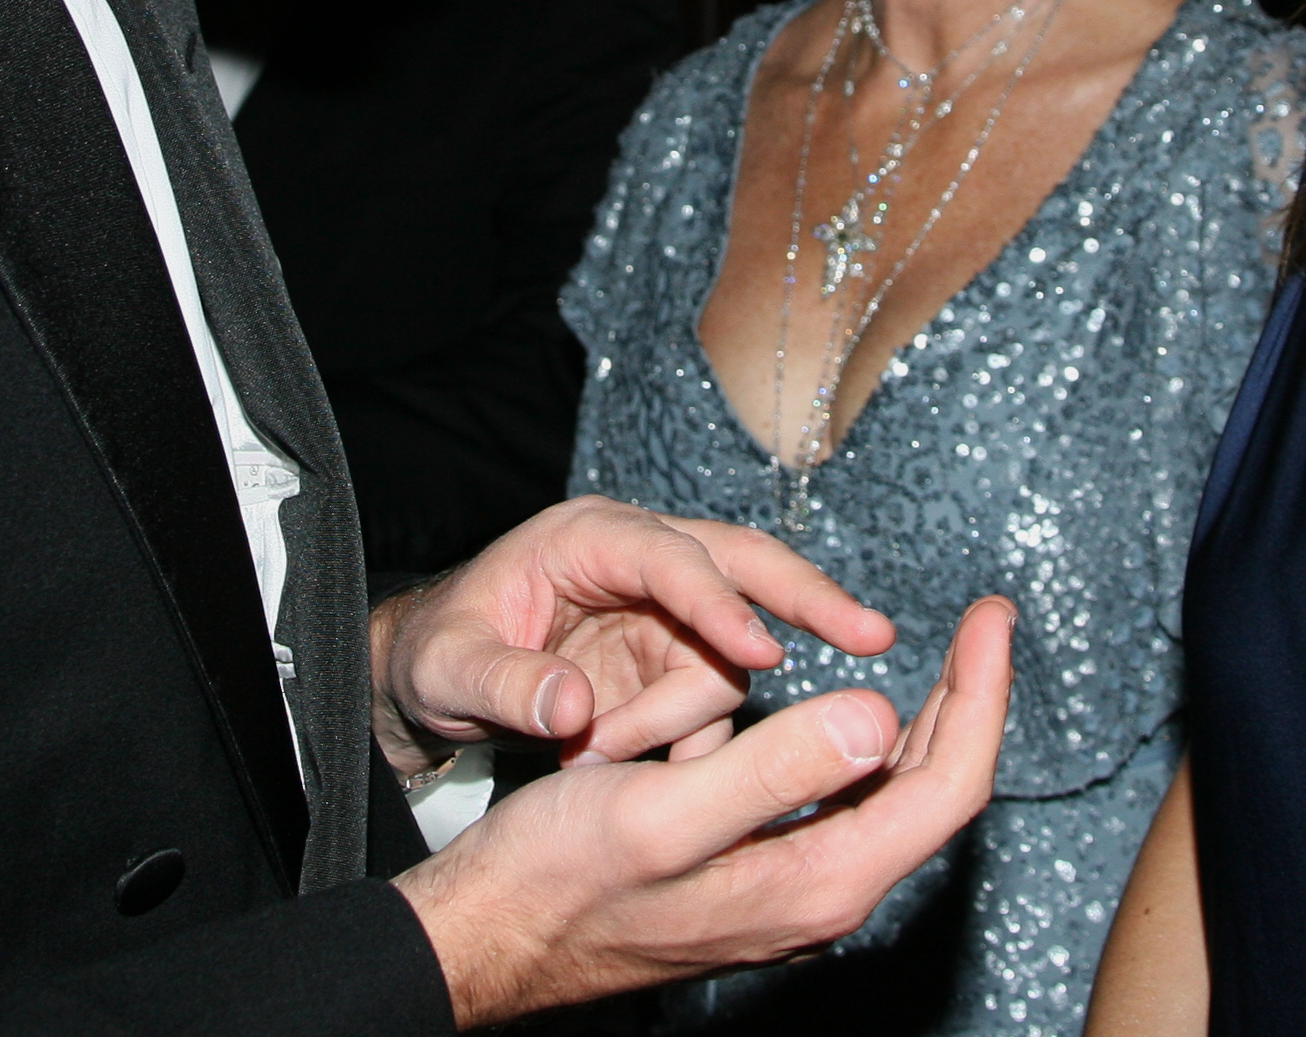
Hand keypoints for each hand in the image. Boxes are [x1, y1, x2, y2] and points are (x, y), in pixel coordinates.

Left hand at [373, 496, 899, 773]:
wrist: (431, 677)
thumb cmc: (436, 654)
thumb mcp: (448, 669)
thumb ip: (505, 686)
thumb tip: (570, 710)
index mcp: (588, 537)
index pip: (673, 557)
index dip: (719, 602)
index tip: (762, 654)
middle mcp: (641, 560)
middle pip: (746, 564)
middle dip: (809, 599)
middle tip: (874, 637)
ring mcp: (666, 610)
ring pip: (729, 654)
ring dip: (683, 719)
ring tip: (594, 755)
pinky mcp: (676, 657)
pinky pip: (716, 697)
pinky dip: (695, 739)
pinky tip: (649, 768)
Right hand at [395, 596, 1014, 1025]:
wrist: (487, 937)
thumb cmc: (555, 878)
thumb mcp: (661, 812)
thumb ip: (773, 770)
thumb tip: (881, 718)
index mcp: (815, 881)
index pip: (944, 783)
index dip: (980, 694)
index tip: (992, 619)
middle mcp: (817, 896)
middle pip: (929, 792)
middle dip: (967, 701)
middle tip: (984, 623)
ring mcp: (789, 893)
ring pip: (885, 798)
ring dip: (918, 723)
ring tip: (940, 657)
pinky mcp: (755, 881)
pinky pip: (833, 806)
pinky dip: (852, 746)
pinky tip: (833, 709)